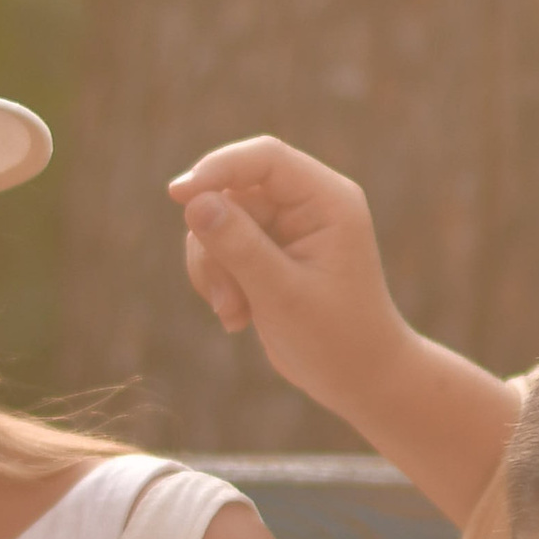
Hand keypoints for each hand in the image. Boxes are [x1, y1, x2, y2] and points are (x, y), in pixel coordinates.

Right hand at [170, 135, 409, 425]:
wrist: (359, 379)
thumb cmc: (336, 338)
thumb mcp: (283, 294)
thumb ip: (239, 247)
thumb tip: (194, 201)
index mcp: (328, 200)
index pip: (265, 159)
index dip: (217, 167)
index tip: (178, 194)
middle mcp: (308, 204)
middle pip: (232, 193)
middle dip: (216, 246)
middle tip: (225, 299)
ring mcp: (286, 227)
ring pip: (218, 222)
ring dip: (215, 270)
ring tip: (235, 314)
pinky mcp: (267, 252)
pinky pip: (220, 247)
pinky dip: (219, 281)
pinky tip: (239, 318)